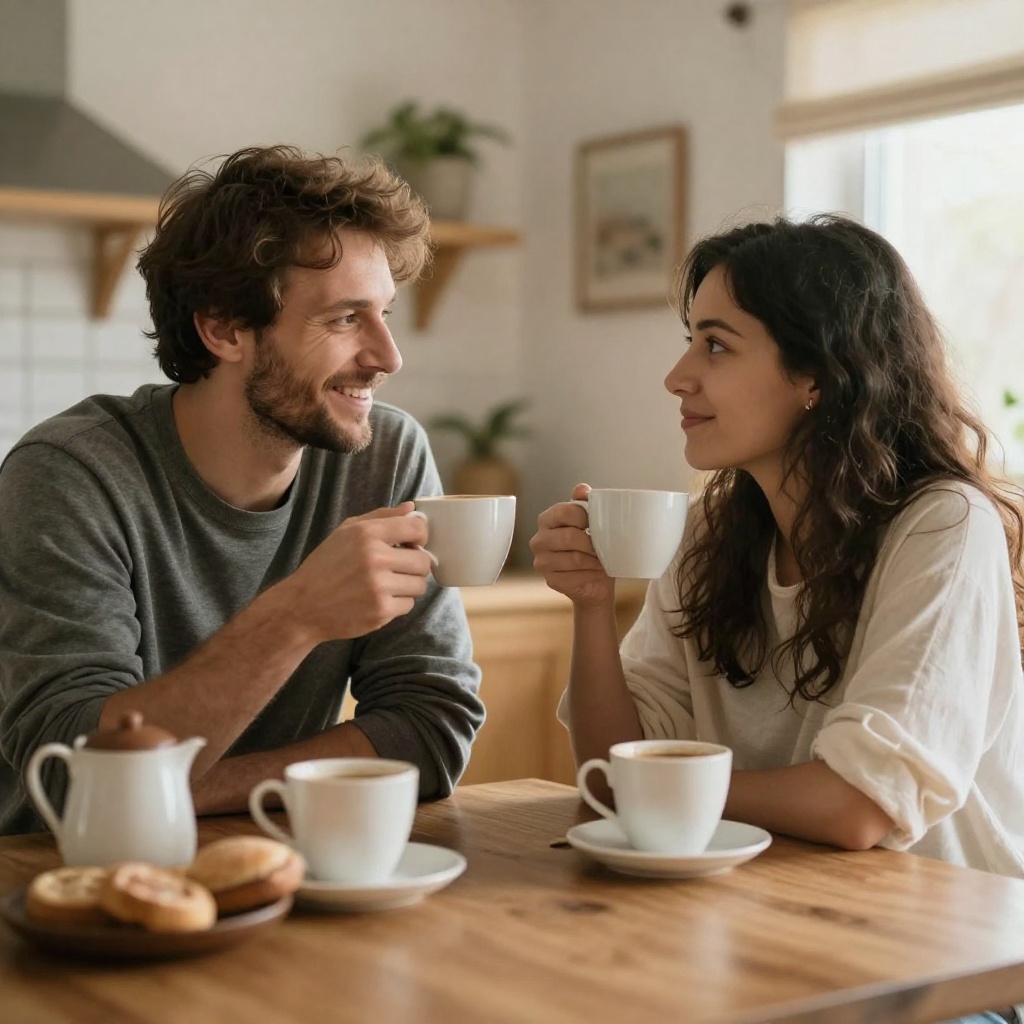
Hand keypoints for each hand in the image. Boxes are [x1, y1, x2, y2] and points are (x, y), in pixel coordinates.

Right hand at [282, 503, 432, 642]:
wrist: (303, 606)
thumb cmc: (325, 565)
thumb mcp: (346, 532)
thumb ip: (381, 517)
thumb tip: (411, 509)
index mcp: (367, 534)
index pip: (417, 529)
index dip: (421, 537)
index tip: (413, 544)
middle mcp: (375, 558)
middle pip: (423, 561)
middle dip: (415, 565)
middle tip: (399, 568)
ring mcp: (379, 587)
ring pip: (420, 585)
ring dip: (408, 585)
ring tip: (388, 584)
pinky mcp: (381, 611)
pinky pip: (409, 605)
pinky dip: (398, 604)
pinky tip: (379, 599)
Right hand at [530, 483, 613, 608]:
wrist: (595, 578)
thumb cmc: (592, 546)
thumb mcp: (591, 521)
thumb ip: (585, 502)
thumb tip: (582, 489)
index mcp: (547, 519)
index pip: (563, 511)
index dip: (585, 517)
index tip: (601, 523)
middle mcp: (539, 540)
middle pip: (569, 537)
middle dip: (592, 542)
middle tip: (606, 546)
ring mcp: (542, 562)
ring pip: (575, 559)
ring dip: (595, 560)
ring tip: (605, 560)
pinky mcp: (550, 580)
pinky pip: (575, 577)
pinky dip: (591, 575)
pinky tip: (597, 573)